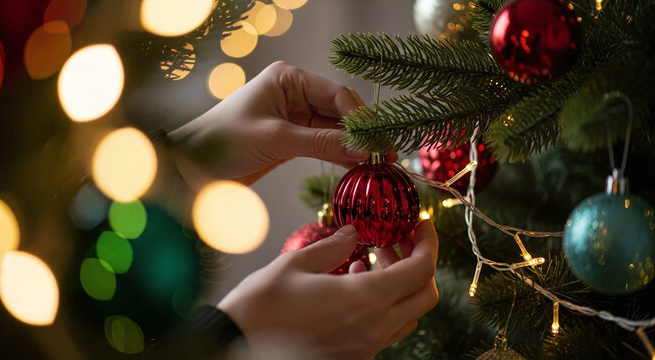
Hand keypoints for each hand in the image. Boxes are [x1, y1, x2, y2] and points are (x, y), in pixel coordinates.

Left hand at [169, 61, 394, 186]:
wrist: (190, 168)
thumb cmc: (222, 143)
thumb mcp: (275, 140)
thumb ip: (320, 143)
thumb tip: (362, 151)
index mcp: (288, 78)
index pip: (336, 95)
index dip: (360, 120)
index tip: (378, 144)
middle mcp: (294, 92)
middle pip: (340, 111)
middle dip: (361, 134)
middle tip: (386, 157)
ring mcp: (294, 115)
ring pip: (334, 129)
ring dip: (353, 146)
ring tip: (377, 166)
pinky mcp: (291, 137)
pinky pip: (323, 143)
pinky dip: (339, 155)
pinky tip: (356, 168)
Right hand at [217, 220, 438, 359]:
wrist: (236, 346)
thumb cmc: (262, 306)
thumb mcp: (296, 264)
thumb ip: (334, 246)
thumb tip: (353, 232)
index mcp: (366, 300)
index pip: (421, 270)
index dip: (429, 242)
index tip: (422, 223)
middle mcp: (375, 328)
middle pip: (425, 295)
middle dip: (420, 262)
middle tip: (399, 238)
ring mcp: (366, 347)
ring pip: (409, 314)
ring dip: (402, 283)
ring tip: (374, 256)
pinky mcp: (355, 357)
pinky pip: (387, 329)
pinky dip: (385, 302)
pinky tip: (356, 281)